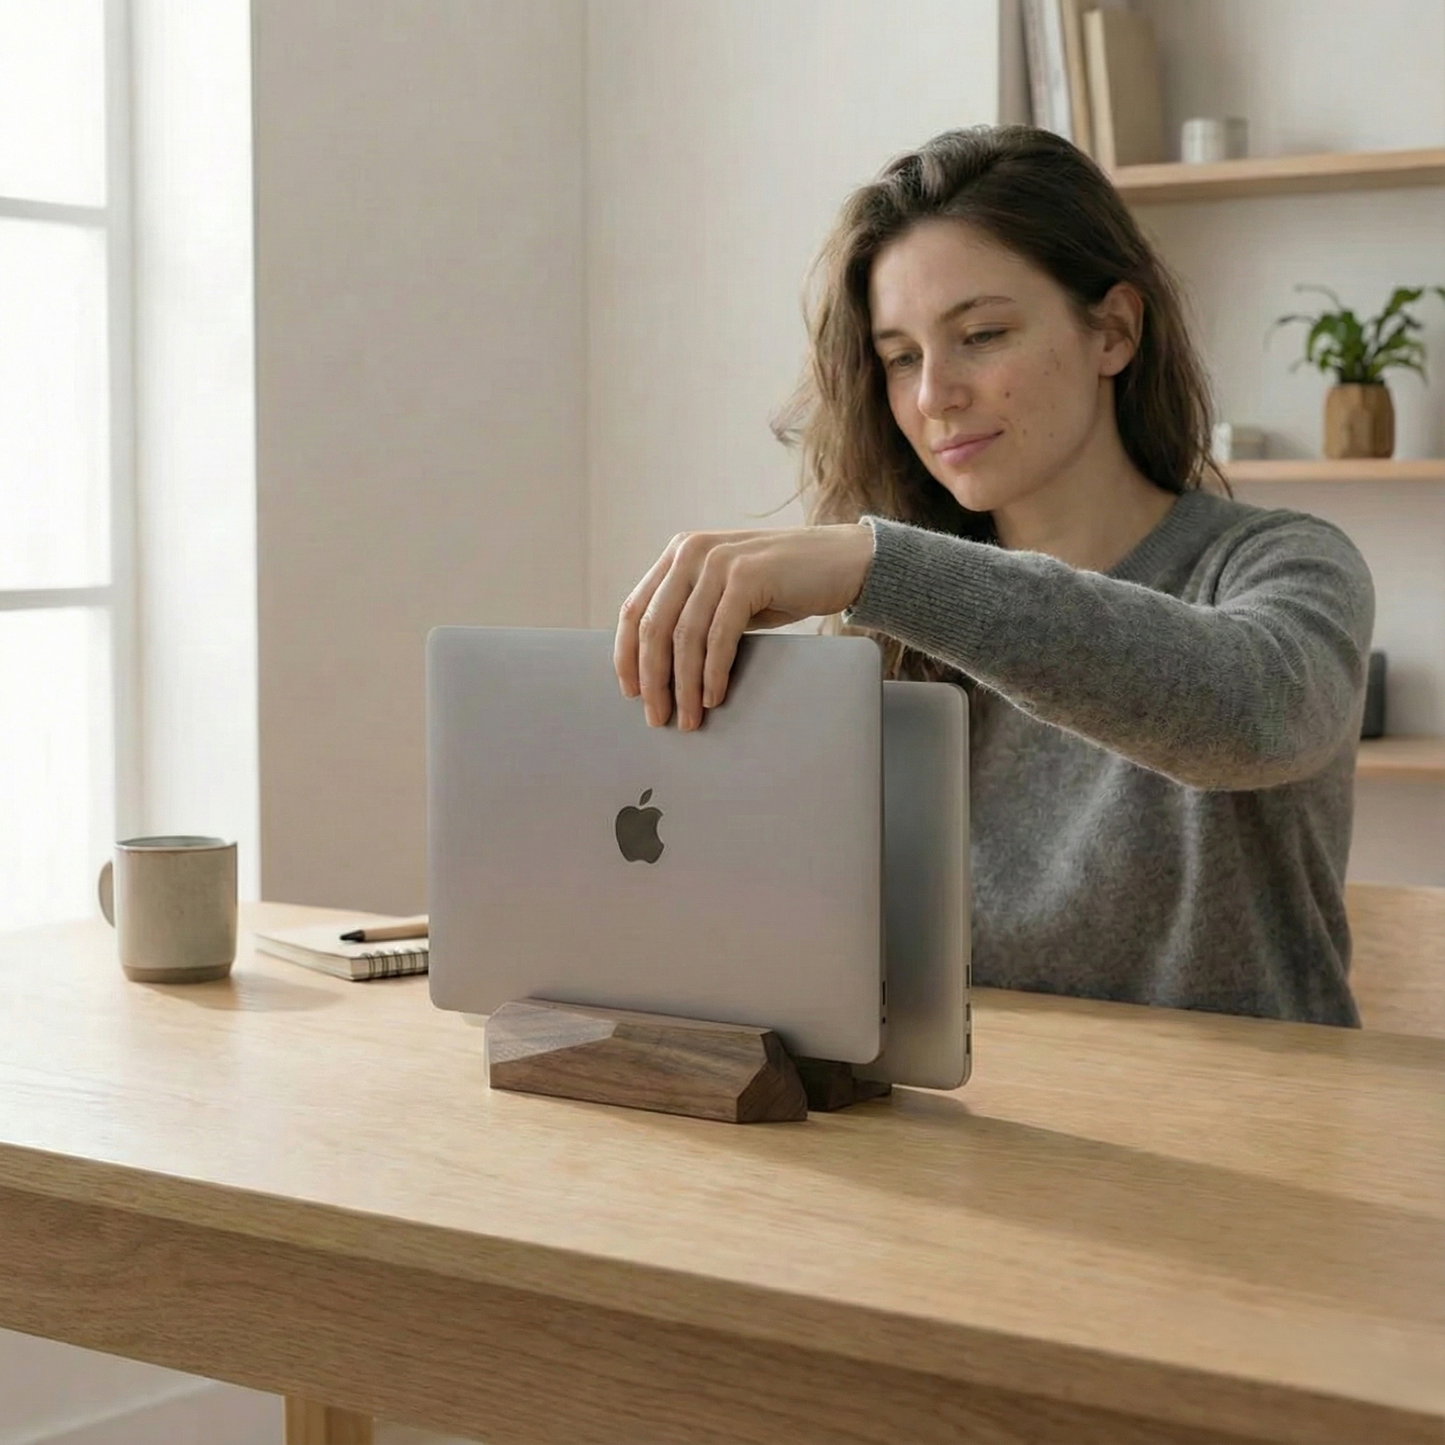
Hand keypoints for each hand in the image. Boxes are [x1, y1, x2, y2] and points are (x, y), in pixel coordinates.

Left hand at [614, 524, 874, 729]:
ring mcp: (719, 561)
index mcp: (679, 553)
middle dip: (653, 679)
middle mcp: (692, 551)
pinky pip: (719, 636)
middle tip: (657, 716)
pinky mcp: (747, 576)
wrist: (842, 561)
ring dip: (683, 685)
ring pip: (685, 636)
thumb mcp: (727, 593)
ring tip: (688, 718)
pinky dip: (713, 673)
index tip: (630, 692)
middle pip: (653, 626)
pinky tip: (713, 697)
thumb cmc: (783, 585)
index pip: (634, 609)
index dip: (626, 655)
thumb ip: (693, 612)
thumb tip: (657, 669)